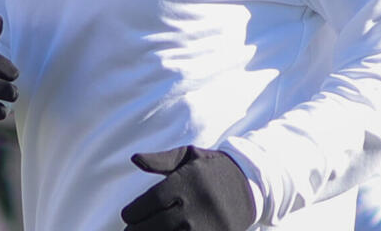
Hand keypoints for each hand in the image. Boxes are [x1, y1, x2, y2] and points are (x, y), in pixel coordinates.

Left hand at [121, 145, 255, 230]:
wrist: (250, 184)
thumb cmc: (213, 168)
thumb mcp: (190, 156)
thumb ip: (162, 159)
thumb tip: (135, 159)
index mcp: (186, 181)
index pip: (146, 204)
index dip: (132, 213)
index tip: (130, 215)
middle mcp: (194, 205)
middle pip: (151, 227)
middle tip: (132, 229)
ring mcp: (204, 226)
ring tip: (148, 230)